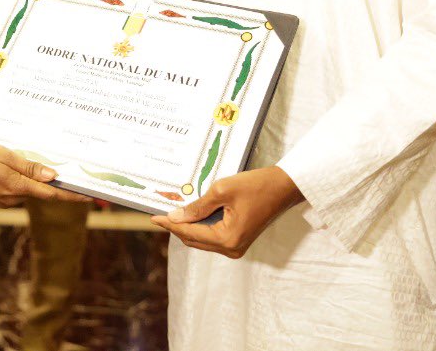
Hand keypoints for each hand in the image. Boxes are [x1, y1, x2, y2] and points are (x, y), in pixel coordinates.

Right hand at [0, 141, 91, 207]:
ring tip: (22, 160)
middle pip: (40, 191)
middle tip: (64, 168)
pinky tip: (10, 167)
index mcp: (16, 186)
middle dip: (51, 182)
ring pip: (28, 189)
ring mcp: (5, 200)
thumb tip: (52, 176)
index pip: (50, 194)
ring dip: (33, 179)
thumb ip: (29, 167)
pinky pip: (17, 189)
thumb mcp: (4, 155)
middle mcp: (13, 198)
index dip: (70, 195)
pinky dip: (21, 180)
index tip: (88, 196)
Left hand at [151, 166, 303, 257]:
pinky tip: (191, 213)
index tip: (152, 217)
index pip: (189, 233)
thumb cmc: (256, 186)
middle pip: (193, 240)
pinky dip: (200, 226)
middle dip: (176, 226)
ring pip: (201, 239)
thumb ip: (197, 206)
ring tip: (172, 211)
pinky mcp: (238, 240)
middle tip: (160, 212)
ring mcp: (236, 246)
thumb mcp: (221, 191)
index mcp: (227, 239)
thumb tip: (175, 218)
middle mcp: (231, 248)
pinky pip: (212, 236)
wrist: (283, 187)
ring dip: (187, 226)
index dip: (169, 224)